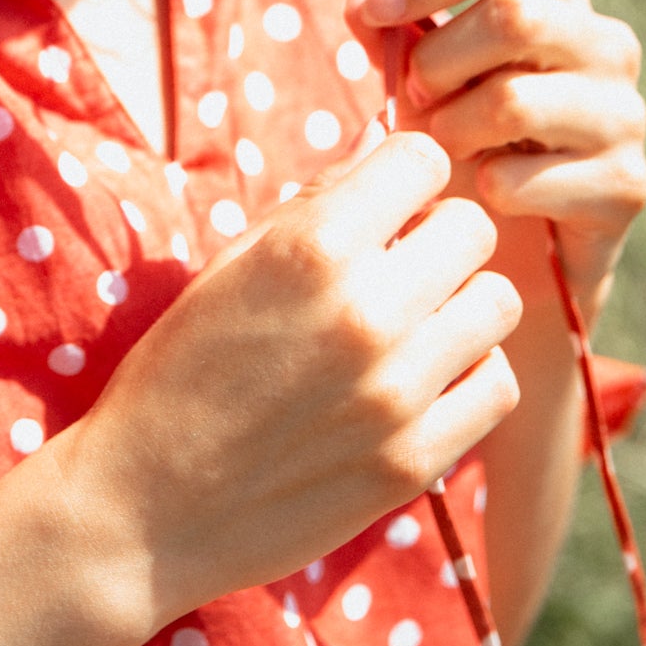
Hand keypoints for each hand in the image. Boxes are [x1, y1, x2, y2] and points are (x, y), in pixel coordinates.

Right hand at [62, 131, 520, 625]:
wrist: (148, 504)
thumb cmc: (181, 365)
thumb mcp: (231, 262)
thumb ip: (316, 199)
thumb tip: (383, 140)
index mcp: (312, 248)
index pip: (424, 159)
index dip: (405, 172)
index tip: (384, 200)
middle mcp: (366, 311)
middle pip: (473, 228)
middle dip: (437, 233)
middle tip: (397, 263)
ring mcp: (399, 392)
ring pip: (497, 304)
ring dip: (459, 303)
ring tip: (410, 324)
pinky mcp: (417, 461)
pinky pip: (496, 385)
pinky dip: (468, 375)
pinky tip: (421, 380)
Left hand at [348, 0, 645, 321]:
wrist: (521, 237)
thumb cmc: (468, 129)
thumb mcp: (424, 68)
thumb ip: (392, 28)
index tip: (375, 8)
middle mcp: (607, 43)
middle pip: (514, 16)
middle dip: (438, 60)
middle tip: (414, 96)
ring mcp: (624, 114)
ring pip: (514, 100)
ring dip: (453, 128)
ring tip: (447, 145)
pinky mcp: (624, 186)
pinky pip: (522, 178)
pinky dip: (482, 189)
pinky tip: (487, 194)